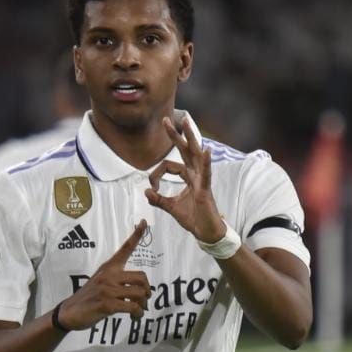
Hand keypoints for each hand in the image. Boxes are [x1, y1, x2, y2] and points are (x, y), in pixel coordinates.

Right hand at [56, 220, 151, 329]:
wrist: (70, 312)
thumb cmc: (88, 298)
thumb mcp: (100, 282)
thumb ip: (117, 280)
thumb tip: (138, 288)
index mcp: (108, 268)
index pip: (125, 249)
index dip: (136, 235)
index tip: (143, 222)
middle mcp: (109, 275)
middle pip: (141, 277)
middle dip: (147, 290)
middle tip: (145, 299)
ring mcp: (108, 290)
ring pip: (139, 293)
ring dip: (143, 304)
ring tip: (139, 310)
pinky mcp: (107, 304)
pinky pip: (132, 307)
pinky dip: (137, 313)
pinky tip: (134, 316)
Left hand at [146, 116, 225, 242]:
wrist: (206, 233)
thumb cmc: (193, 219)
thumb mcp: (171, 208)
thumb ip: (158, 199)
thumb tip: (145, 191)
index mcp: (188, 177)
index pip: (169, 166)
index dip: (156, 174)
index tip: (151, 188)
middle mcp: (196, 175)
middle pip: (185, 150)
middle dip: (176, 135)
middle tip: (167, 119)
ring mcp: (202, 180)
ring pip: (195, 155)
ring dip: (191, 138)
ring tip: (187, 122)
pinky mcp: (205, 190)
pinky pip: (206, 173)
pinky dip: (206, 162)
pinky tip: (206, 150)